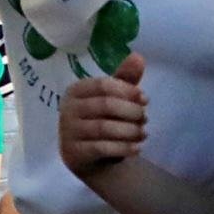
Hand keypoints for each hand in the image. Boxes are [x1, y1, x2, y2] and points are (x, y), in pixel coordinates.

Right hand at [56, 43, 149, 172]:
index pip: (103, 85)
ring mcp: (68, 131)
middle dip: (132, 112)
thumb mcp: (113, 99)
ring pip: (105, 128)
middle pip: (106, 105)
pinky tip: (137, 148)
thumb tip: (138, 56)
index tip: (145, 99)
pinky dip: (124, 148)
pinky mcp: (74, 152)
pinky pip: (102, 148)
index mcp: (76, 91)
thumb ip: (125, 79)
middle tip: (145, 119)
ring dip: (131, 131)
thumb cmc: (102, 120)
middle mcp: (68, 109)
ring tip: (143, 134)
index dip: (128, 91)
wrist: (87, 156)